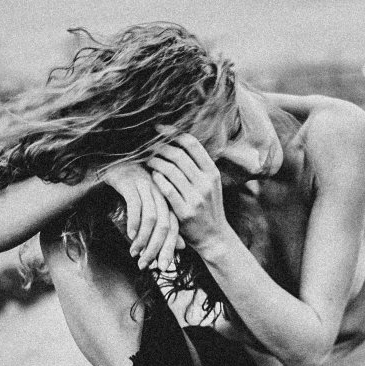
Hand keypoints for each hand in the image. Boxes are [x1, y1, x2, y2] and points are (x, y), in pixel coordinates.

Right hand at [102, 162, 184, 270]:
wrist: (112, 165)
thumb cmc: (132, 190)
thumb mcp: (150, 208)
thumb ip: (166, 226)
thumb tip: (183, 247)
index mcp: (167, 200)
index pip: (174, 228)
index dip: (169, 249)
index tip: (162, 268)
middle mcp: (160, 194)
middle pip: (165, 225)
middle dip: (156, 249)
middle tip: (146, 265)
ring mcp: (146, 187)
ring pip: (151, 217)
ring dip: (143, 239)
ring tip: (135, 253)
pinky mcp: (131, 182)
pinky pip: (136, 205)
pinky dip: (134, 221)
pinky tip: (130, 234)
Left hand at [146, 134, 231, 252]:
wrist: (215, 237)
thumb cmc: (209, 207)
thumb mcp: (211, 184)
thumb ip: (199, 166)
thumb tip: (180, 142)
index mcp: (213, 173)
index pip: (192, 144)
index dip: (174, 133)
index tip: (160, 128)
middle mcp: (205, 183)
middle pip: (178, 155)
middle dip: (160, 147)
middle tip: (150, 146)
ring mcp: (195, 198)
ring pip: (170, 171)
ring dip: (155, 162)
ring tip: (149, 161)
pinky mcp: (184, 211)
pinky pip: (166, 189)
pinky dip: (157, 179)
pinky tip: (153, 176)